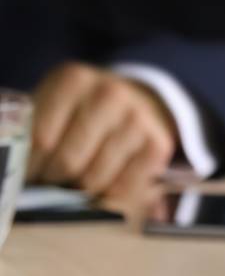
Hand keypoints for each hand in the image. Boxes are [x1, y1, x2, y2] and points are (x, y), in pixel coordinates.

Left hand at [27, 63, 177, 202]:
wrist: (136, 99)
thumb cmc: (79, 110)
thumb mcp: (49, 105)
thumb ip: (27, 131)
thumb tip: (13, 172)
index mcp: (74, 79)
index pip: (40, 140)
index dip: (30, 166)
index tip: (30, 173)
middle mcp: (110, 94)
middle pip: (68, 161)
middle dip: (54, 180)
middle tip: (51, 179)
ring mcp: (138, 118)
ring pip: (93, 180)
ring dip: (79, 191)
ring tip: (76, 179)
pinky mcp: (158, 144)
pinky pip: (122, 190)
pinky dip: (108, 196)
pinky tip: (103, 181)